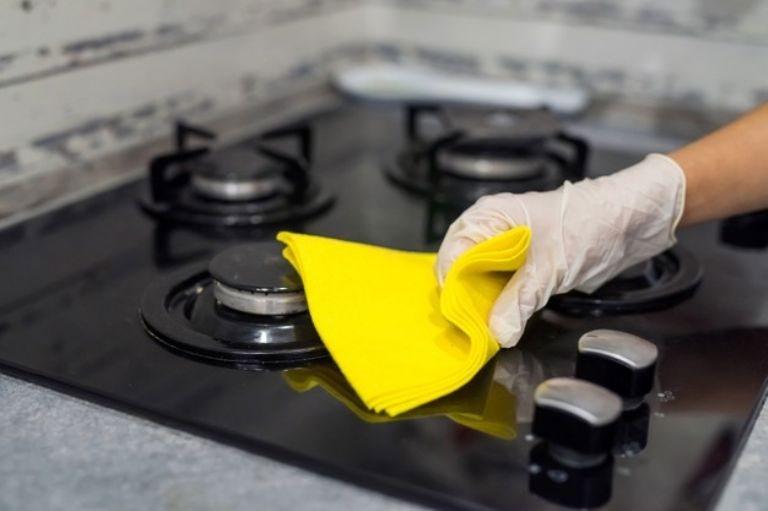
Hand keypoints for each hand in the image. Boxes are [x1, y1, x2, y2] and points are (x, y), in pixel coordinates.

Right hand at [436, 154, 685, 346]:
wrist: (632, 222)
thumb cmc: (589, 225)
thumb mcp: (550, 266)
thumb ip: (518, 301)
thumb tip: (497, 334)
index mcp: (488, 217)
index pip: (453, 255)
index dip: (455, 287)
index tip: (464, 317)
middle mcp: (490, 231)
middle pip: (461, 271)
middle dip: (466, 300)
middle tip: (475, 328)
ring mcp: (505, 250)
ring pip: (478, 283)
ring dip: (483, 307)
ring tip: (488, 329)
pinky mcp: (522, 267)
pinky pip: (499, 290)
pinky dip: (500, 307)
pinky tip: (502, 322)